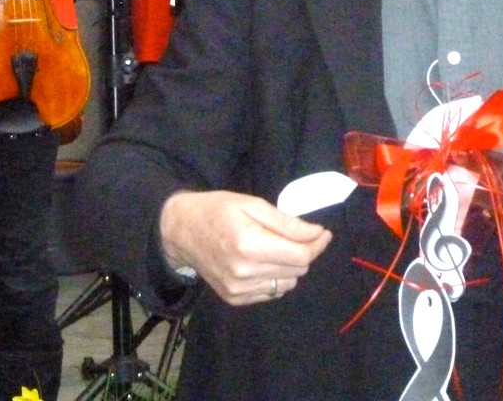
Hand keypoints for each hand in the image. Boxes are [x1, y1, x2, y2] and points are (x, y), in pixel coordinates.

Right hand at [159, 190, 332, 305]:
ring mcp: (238, 289)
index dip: (317, 243)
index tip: (323, 232)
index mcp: (249, 244)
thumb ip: (286, 222)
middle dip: (303, 252)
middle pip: (297, 270)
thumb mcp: (251, 203)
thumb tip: (317, 234)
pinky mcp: (234, 299)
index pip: (300, 255)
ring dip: (288, 266)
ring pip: (287, 284)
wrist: (180, 231)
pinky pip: (271, 293)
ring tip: (273, 248)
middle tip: (296, 235)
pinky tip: (260, 262)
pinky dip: (273, 278)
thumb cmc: (216, 210)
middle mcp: (244, 272)